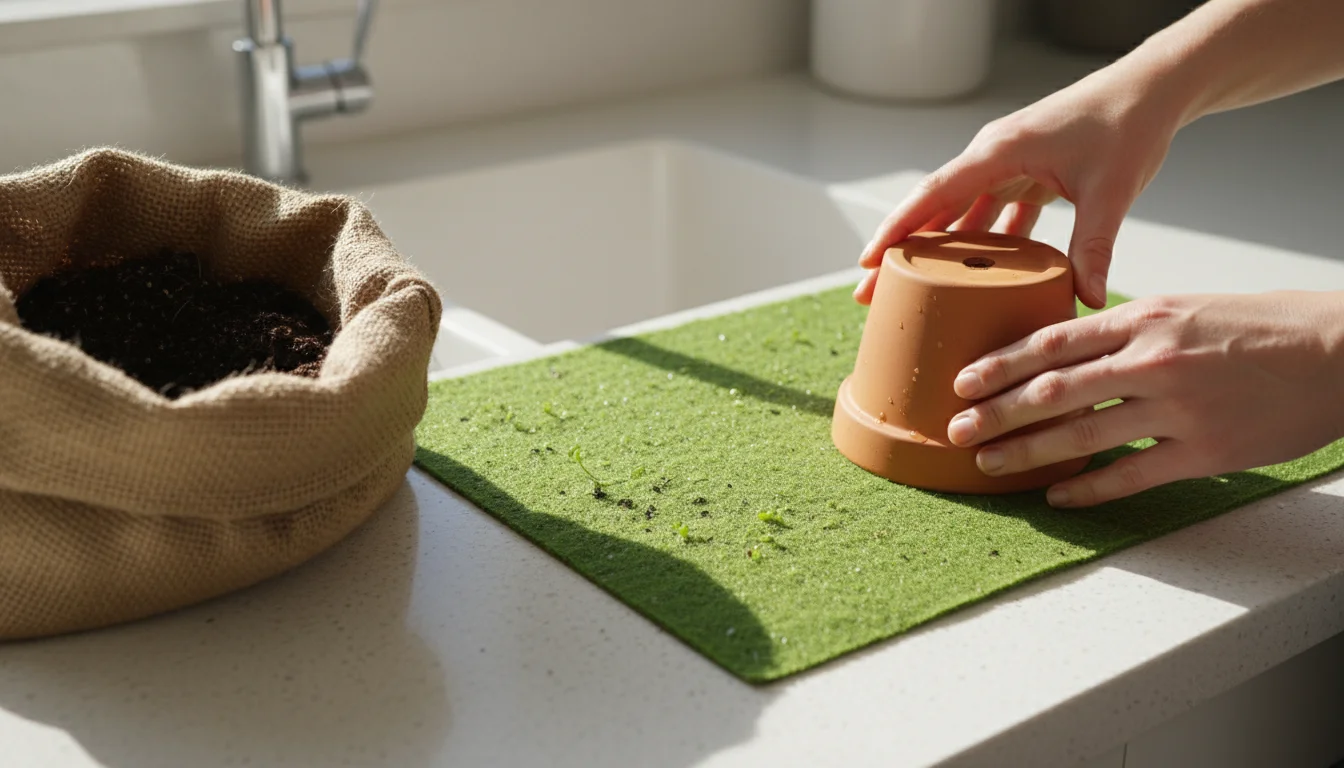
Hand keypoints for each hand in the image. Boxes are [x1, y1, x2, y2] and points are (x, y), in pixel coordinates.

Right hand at [855, 64, 1183, 308]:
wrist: (1152, 89)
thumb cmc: (1128, 124)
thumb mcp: (1111, 190)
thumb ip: (1094, 246)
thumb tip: (1088, 299)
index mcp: (1000, 151)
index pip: (934, 193)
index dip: (897, 229)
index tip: (869, 261)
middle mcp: (993, 156)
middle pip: (934, 209)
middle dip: (902, 252)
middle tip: (872, 292)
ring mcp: (1007, 165)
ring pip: (959, 214)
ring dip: (938, 251)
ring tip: (912, 292)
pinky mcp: (1025, 174)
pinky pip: (990, 213)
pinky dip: (981, 245)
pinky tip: (975, 279)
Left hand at [943, 292, 1343, 506]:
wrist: (1339, 351)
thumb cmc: (1260, 325)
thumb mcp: (1185, 308)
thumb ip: (1127, 330)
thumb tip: (1069, 351)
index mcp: (1144, 318)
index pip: (1052, 342)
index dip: (999, 364)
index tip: (962, 380)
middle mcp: (1152, 360)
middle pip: (1051, 391)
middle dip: (995, 412)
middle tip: (955, 429)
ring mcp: (1177, 408)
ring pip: (1080, 435)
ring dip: (1026, 452)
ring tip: (989, 464)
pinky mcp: (1204, 451)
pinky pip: (1130, 476)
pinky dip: (1087, 488)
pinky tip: (1057, 496)